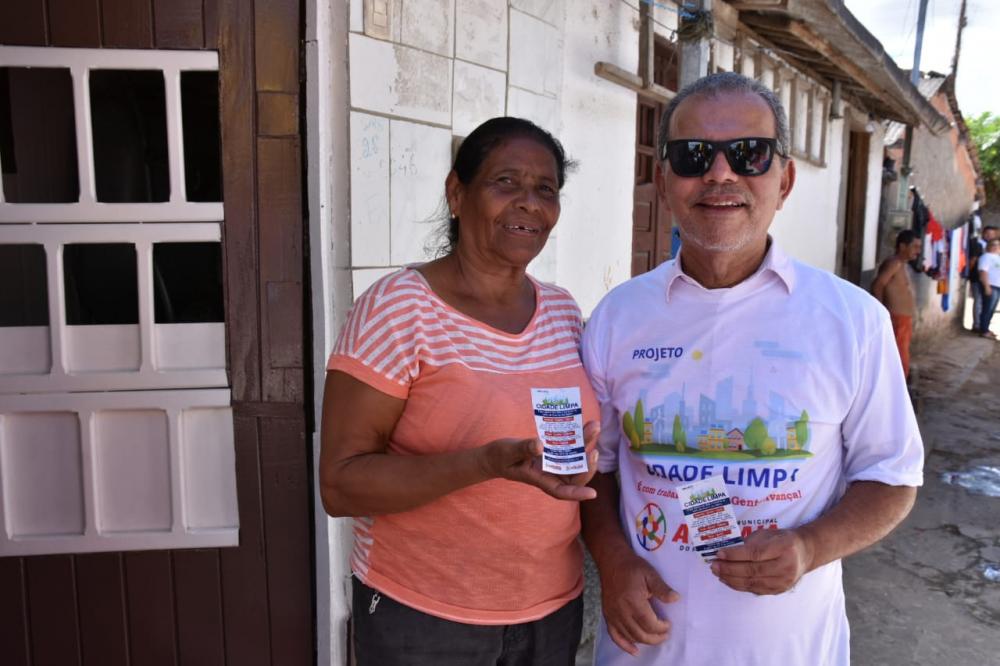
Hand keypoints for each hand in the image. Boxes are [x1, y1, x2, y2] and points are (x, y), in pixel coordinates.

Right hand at [482, 421, 599, 500]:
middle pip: (575, 475)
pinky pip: (570, 447)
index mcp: (540, 480)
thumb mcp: (508, 452)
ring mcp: (554, 462)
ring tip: (594, 426)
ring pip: (576, 458)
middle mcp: (551, 473)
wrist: (496, 455)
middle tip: (595, 450)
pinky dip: (579, 437)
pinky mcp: (554, 452)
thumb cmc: (500, 457)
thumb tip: (540, 445)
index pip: (561, 492)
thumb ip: (523, 449)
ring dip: (587, 444)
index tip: (593, 494)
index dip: (577, 493)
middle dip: (588, 465)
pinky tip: (585, 424)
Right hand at [598, 549, 679, 655]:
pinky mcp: (607, 615)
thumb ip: (662, 588)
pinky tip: (634, 650)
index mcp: (633, 601)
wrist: (612, 561)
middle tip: (665, 634)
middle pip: (640, 634)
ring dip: (644, 641)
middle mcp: (622, 611)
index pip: (650, 624)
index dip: (661, 628)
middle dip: (655, 638)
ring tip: (654, 638)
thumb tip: (675, 599)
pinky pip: (614, 635)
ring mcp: (613, 614)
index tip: (668, 624)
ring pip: (630, 636)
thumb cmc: (632, 567)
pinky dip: (624, 645)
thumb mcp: (650, 574)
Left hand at [711, 528, 813, 594]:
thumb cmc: (782, 540)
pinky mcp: (779, 590)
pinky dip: (739, 586)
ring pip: (753, 583)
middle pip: (753, 570)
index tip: (719, 554)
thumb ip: (750, 543)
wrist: (804, 554)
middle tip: (714, 565)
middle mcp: (786, 567)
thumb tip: (726, 553)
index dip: (735, 555)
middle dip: (729, 569)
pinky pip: (755, 589)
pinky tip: (728, 580)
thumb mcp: (768, 534)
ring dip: (731, 579)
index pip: (755, 554)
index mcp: (784, 547)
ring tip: (717, 573)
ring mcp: (784, 581)